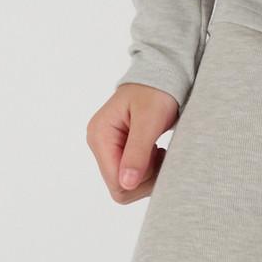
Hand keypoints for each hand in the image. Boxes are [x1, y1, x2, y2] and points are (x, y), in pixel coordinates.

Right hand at [86, 81, 179, 202]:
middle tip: (161, 154)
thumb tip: (126, 184)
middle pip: (120, 185)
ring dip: (148, 173)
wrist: (162, 76)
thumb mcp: (149, 122)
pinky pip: (131, 173)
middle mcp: (99, 143)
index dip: (139, 180)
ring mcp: (107, 147)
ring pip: (127, 183)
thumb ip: (137, 154)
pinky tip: (155, 151)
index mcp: (100, 136)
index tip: (158, 158)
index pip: (115, 181)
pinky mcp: (118, 149)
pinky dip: (148, 168)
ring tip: (159, 151)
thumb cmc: (156, 93)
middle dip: (144, 178)